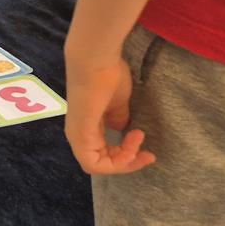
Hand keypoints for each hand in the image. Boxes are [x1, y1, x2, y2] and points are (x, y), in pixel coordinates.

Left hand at [63, 53, 155, 174]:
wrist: (96, 60)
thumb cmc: (107, 75)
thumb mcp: (117, 103)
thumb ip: (118, 118)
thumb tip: (121, 129)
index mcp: (86, 128)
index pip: (102, 155)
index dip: (125, 157)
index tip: (145, 147)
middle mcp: (78, 135)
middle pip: (101, 164)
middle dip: (128, 162)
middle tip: (147, 153)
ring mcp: (77, 136)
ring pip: (98, 166)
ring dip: (124, 161)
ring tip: (138, 139)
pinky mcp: (80, 134)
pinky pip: (94, 162)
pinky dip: (116, 161)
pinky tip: (131, 147)